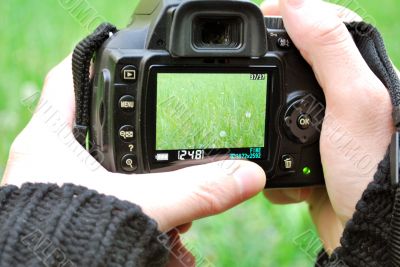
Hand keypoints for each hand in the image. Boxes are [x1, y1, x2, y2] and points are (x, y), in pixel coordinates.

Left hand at [2, 55, 265, 264]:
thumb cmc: (68, 240)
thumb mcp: (143, 207)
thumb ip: (197, 190)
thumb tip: (245, 175)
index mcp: (53, 142)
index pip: (69, 79)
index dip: (96, 62)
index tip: (122, 58)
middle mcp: (50, 161)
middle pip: (93, 121)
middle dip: (129, 129)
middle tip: (158, 128)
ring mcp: (60, 187)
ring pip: (103, 164)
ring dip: (138, 176)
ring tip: (165, 190)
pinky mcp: (74, 210)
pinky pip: (109, 194)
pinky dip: (137, 202)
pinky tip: (162, 223)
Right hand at [261, 0, 392, 251]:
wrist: (365, 232)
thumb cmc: (372, 173)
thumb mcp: (355, 103)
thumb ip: (329, 50)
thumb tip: (295, 2)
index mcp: (362, 75)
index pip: (328, 24)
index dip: (295, 13)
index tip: (264, 14)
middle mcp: (346, 95)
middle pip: (299, 60)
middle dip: (272, 66)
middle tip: (250, 68)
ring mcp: (326, 124)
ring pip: (282, 101)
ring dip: (267, 116)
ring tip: (262, 122)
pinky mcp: (311, 149)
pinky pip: (279, 136)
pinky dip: (270, 149)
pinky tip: (279, 159)